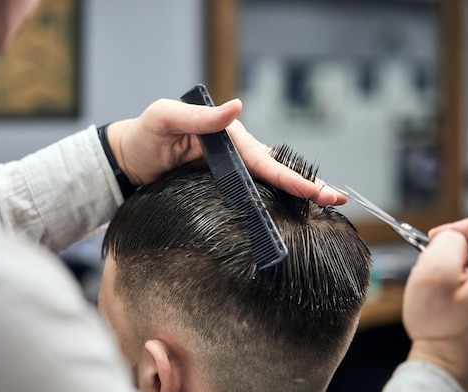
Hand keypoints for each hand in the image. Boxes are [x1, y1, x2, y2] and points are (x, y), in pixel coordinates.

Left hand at [104, 98, 344, 205]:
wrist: (130, 158)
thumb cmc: (146, 135)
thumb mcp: (167, 118)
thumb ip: (200, 116)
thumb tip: (237, 106)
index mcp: (229, 137)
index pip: (265, 160)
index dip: (292, 177)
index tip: (317, 191)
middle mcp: (235, 152)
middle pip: (276, 171)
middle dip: (307, 185)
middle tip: (337, 199)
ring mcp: (230, 169)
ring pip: (269, 181)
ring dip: (297, 192)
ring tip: (326, 203)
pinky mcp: (222, 184)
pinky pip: (253, 191)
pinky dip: (275, 198)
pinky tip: (290, 209)